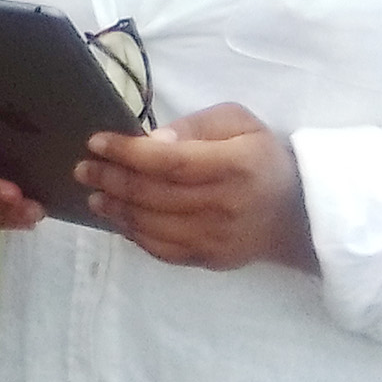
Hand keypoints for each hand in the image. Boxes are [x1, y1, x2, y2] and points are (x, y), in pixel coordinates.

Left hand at [76, 104, 315, 271]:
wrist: (298, 212)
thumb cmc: (262, 156)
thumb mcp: (238, 122)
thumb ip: (195, 126)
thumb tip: (151, 141)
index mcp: (234, 165)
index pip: (169, 163)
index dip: (127, 153)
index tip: (96, 142)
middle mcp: (224, 205)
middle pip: (154, 195)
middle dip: (111, 179)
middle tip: (84, 168)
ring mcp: (216, 238)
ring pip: (152, 226)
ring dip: (116, 209)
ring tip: (94, 193)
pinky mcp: (211, 259)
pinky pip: (162, 249)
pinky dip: (134, 233)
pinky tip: (119, 217)